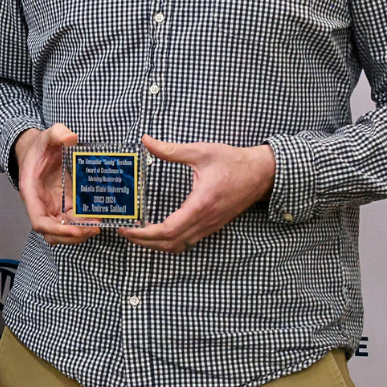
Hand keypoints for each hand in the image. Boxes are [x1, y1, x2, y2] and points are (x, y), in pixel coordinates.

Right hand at [14, 124, 100, 245]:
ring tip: (99, 225)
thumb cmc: (40, 145)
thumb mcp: (48, 135)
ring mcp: (53, 206)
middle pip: (52, 233)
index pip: (39, 222)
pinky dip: (84, 224)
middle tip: (94, 228)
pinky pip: (73, 221)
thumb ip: (58, 133)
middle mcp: (41, 204)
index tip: (75, 230)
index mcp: (32, 193)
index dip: (56, 229)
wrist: (39, 149)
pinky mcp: (64, 204)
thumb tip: (71, 138)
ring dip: (80, 233)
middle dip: (72, 235)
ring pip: (63, 230)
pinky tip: (99, 218)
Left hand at [121, 135, 275, 253]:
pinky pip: (189, 241)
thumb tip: (146, 141)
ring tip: (138, 234)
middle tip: (125, 232)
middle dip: (145, 242)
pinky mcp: (213, 225)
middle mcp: (206, 220)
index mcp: (201, 205)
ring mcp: (211, 226)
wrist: (262, 173)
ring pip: (180, 245)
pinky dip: (170, 241)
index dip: (145, 234)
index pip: (168, 230)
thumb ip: (171, 150)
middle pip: (170, 243)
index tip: (127, 229)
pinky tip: (159, 231)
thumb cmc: (233, 162)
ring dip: (157, 244)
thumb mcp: (201, 152)